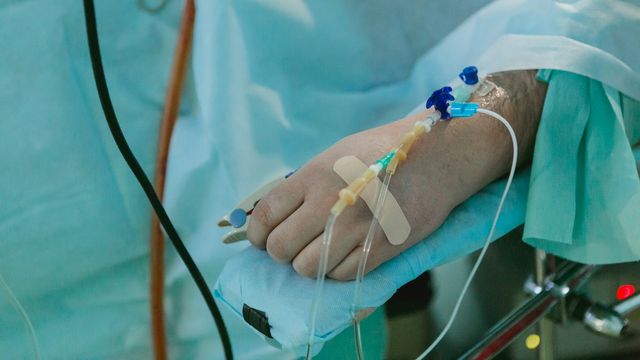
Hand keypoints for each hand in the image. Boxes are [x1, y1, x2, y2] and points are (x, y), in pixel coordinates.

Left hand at [246, 70, 546, 279]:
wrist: (437, 157)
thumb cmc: (384, 152)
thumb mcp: (335, 155)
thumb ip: (304, 185)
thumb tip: (274, 216)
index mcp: (313, 175)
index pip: (265, 217)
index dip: (257, 235)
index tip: (262, 240)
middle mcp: (329, 202)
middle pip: (281, 248)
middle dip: (282, 252)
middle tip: (294, 247)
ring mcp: (355, 228)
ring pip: (307, 268)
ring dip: (309, 265)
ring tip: (320, 252)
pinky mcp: (380, 249)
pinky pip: (340, 276)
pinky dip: (337, 271)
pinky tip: (345, 256)